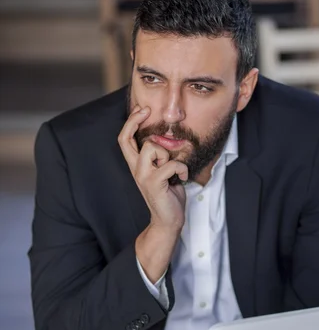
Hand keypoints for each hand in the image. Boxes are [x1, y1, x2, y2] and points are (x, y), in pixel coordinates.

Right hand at [118, 105, 187, 232]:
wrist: (169, 220)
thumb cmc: (169, 194)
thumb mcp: (164, 171)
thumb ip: (162, 156)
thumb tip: (168, 138)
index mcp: (137, 165)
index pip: (124, 139)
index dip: (131, 121)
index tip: (142, 109)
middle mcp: (136, 169)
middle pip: (130, 139)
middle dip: (141, 125)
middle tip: (152, 118)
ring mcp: (143, 176)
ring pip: (152, 147)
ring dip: (169, 155)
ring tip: (174, 168)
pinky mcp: (154, 183)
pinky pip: (170, 164)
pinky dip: (182, 169)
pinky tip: (182, 178)